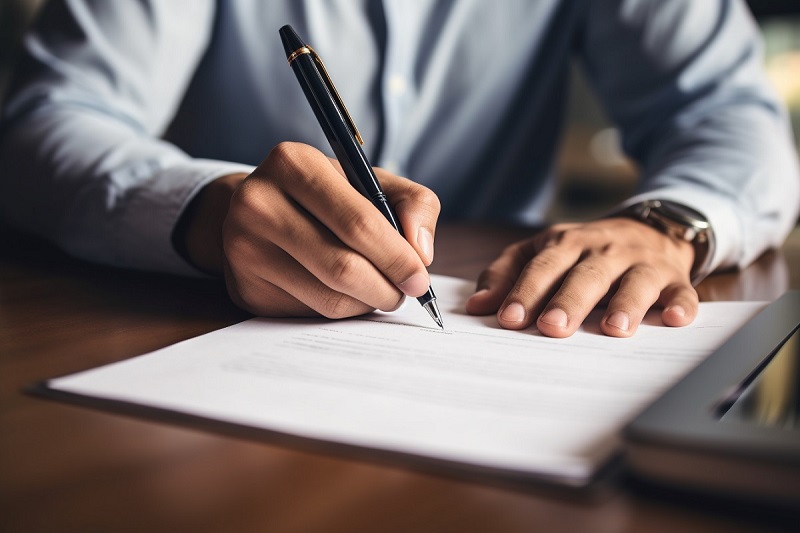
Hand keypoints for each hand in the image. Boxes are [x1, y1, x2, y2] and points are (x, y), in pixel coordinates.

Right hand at [177, 142, 439, 317]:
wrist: (260, 211)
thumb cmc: (328, 196)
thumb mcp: (371, 181)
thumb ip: (413, 204)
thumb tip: (421, 253)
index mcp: (293, 164)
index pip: (357, 222)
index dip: (397, 257)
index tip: (420, 278)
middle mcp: (258, 203)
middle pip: (342, 267)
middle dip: (386, 287)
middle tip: (405, 292)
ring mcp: (244, 249)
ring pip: (329, 298)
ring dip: (367, 303)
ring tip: (379, 290)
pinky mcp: (245, 288)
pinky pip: (311, 314)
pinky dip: (341, 310)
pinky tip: (345, 293)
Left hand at [465, 218, 697, 337]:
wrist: (648, 229)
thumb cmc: (583, 251)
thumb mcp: (541, 252)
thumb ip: (507, 274)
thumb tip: (476, 306)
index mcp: (565, 243)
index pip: (542, 266)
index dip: (525, 292)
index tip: (509, 319)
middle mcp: (603, 250)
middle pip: (585, 275)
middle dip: (569, 301)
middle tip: (552, 328)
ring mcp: (641, 263)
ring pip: (634, 281)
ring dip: (625, 303)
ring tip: (613, 329)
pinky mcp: (674, 279)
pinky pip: (682, 291)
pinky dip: (682, 303)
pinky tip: (676, 318)